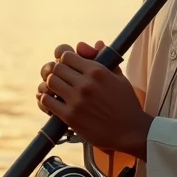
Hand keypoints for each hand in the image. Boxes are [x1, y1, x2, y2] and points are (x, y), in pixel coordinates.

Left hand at [36, 41, 151, 159]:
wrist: (130, 132)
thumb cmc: (126, 104)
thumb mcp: (120, 78)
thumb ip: (106, 59)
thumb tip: (96, 44)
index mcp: (97, 71)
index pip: (67, 56)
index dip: (65, 60)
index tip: (68, 67)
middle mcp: (85, 83)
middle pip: (57, 68)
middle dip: (58, 72)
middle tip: (63, 79)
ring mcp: (76, 100)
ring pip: (51, 82)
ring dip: (52, 84)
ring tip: (59, 90)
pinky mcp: (70, 116)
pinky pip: (47, 100)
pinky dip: (47, 99)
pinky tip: (54, 101)